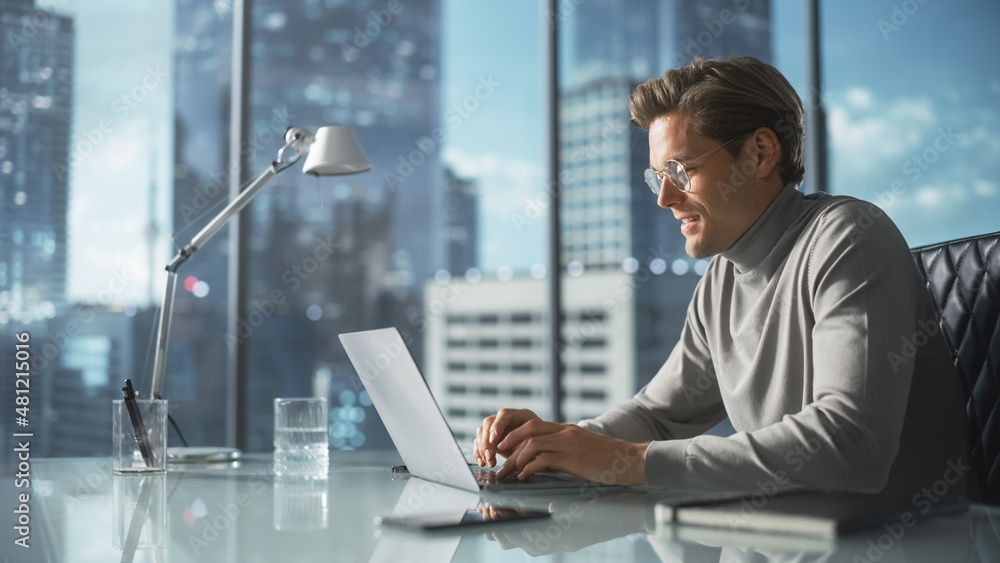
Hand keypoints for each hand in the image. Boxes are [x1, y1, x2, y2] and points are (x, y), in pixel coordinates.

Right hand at [473, 408, 540, 466]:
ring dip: (482, 448)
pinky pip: (479, 443)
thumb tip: (508, 449)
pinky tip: (482, 462)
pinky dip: (478, 453)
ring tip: (488, 462)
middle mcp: (506, 420)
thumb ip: (523, 443)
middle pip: (488, 423)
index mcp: (519, 415)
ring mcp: (497, 429)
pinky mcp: (492, 440)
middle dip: (487, 441)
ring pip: (481, 432)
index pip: (504, 415)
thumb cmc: (542, 445)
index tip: (493, 440)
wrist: (542, 451)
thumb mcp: (536, 443)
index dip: (497, 426)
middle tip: (490, 457)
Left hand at [496, 421, 647, 485]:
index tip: (504, 447)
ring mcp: (569, 443)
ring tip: (507, 473)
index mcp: (566, 430)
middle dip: (509, 443)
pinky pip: (543, 460)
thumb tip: (544, 464)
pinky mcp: (573, 458)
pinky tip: (525, 478)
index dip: (515, 434)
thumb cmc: (608, 460)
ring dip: (515, 459)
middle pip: (528, 430)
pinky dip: (529, 468)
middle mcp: (565, 432)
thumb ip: (565, 453)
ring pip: (532, 444)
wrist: (631, 460)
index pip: (533, 425)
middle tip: (498, 456)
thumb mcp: (583, 451)